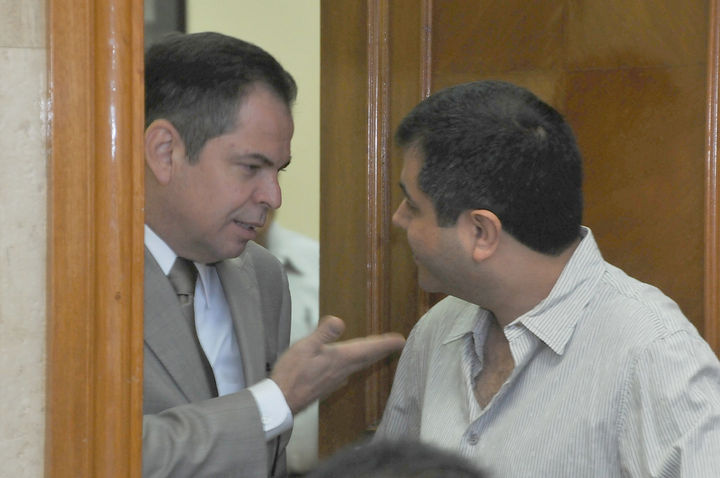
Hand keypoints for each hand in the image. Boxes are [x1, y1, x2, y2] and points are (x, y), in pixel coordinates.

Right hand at [270, 315, 405, 413]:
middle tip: (396, 343)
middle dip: (382, 349)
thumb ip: (323, 334)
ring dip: (370, 356)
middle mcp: (342, 370)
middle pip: (367, 358)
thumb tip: (340, 321)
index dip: (385, 343)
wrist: (281, 401)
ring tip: (377, 350)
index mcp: (340, 359)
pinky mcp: (327, 385)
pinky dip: (355, 364)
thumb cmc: (292, 373)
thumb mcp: (305, 347)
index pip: (368, 349)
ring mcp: (335, 380)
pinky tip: (350, 365)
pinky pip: (348, 371)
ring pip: (358, 365)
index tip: (400, 340)